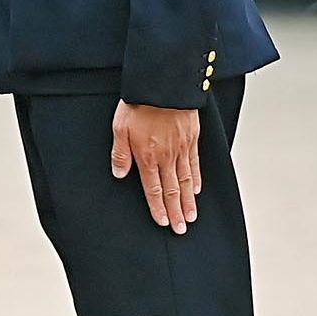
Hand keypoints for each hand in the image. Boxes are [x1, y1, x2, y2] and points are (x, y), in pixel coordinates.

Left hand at [111, 101, 201, 232]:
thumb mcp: (119, 128)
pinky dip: (197, 179)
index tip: (163, 222)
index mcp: (147, 156)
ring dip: (188, 201)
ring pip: (186, 180)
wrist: (163, 86)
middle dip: (176, 212)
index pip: (153, 189)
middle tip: (181, 229)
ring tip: (191, 216)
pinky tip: (197, 190)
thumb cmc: (139, 104)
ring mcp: (181, 148)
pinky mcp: (192, 138)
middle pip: (172, 190)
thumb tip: (120, 174)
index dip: (158, 208)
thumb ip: (120, 153)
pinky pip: (195, 163)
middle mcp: (167, 156)